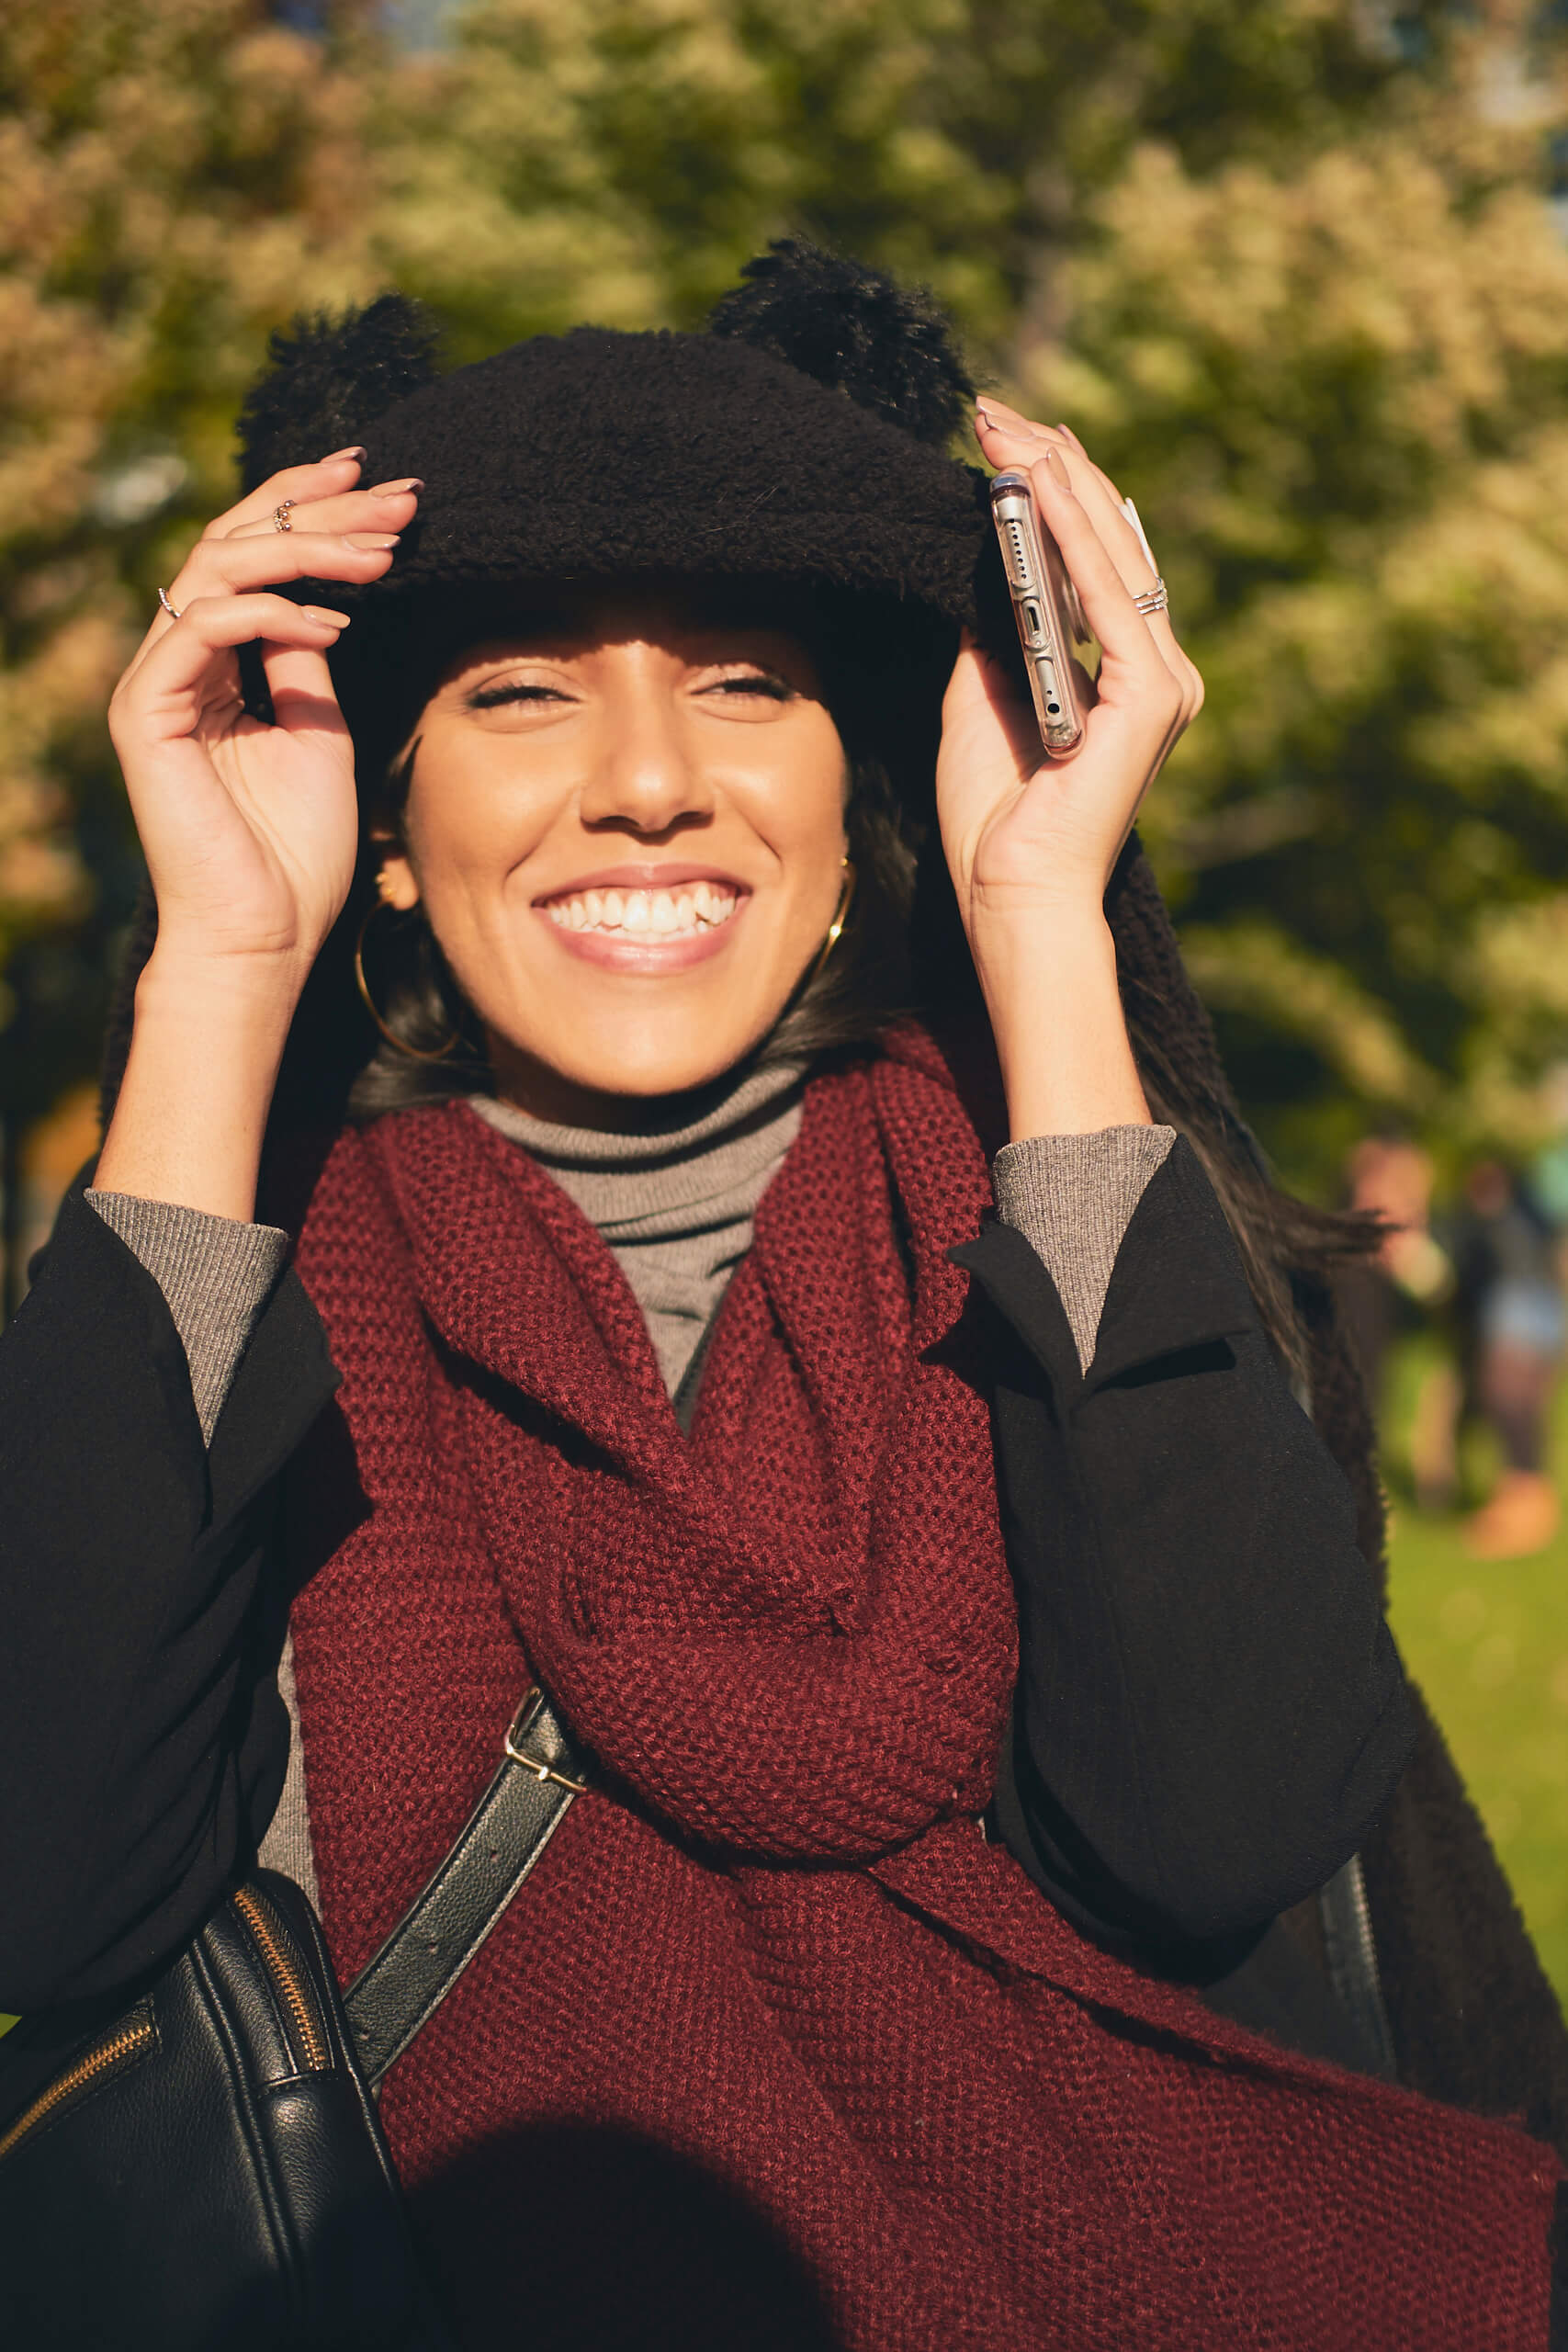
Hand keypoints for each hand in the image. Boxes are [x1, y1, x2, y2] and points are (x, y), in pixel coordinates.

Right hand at [96, 454, 419, 1218]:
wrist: (265, 936)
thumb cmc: (298, 854)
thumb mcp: (322, 732)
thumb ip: (310, 661)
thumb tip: (327, 599)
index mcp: (218, 661)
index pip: (257, 554)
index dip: (314, 508)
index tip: (385, 484)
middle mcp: (179, 658)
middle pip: (236, 540)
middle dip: (319, 507)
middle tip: (395, 490)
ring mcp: (157, 680)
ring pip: (218, 565)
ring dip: (308, 548)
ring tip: (383, 551)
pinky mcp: (146, 711)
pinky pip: (204, 626)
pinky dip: (272, 613)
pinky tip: (336, 623)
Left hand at [937, 405, 1201, 930]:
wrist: (1014, 895)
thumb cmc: (997, 820)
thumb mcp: (982, 702)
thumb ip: (995, 638)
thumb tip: (981, 572)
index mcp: (1124, 674)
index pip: (1095, 559)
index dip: (1051, 493)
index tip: (1001, 439)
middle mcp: (1156, 670)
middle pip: (1108, 542)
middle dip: (1048, 469)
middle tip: (993, 410)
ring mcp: (1161, 681)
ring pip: (1111, 553)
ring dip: (1056, 484)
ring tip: (1006, 427)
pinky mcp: (1150, 695)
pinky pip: (1105, 594)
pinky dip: (1069, 534)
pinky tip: (1034, 485)